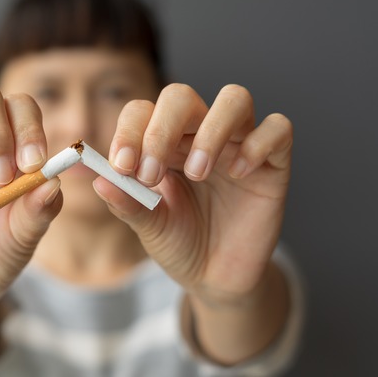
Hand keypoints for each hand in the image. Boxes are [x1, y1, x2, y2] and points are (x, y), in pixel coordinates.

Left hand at [94, 84, 292, 302]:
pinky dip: (258, 144)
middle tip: (151, 175)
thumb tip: (99, 181)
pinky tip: (239, 174)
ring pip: (235, 99)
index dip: (129, 131)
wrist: (216, 279)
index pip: (142, 111)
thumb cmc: (180, 243)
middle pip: (181, 97)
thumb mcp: (149, 227)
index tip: (121, 166)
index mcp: (162, 143)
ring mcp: (238, 144)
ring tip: (197, 172)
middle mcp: (199, 134)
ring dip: (211, 131)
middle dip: (160, 130)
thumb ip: (127, 203)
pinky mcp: (273, 163)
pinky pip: (278, 129)